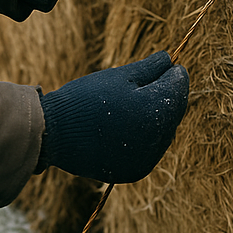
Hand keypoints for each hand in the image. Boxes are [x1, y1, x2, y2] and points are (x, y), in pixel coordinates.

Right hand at [37, 50, 187, 182]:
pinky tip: (128, 128)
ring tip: (135, 107)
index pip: (179, 88)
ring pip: (163, 133)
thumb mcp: (118, 76)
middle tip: (153, 83)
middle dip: (166, 97)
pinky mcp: (134, 172)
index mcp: (155, 111)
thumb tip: (170, 59)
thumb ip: (150, 68)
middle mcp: (156, 140)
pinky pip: (149, 151)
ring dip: (156, 119)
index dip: (175, 74)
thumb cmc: (85, 100)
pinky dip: (144, 139)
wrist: (54, 135)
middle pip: (173, 112)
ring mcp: (146, 159)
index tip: (169, 65)